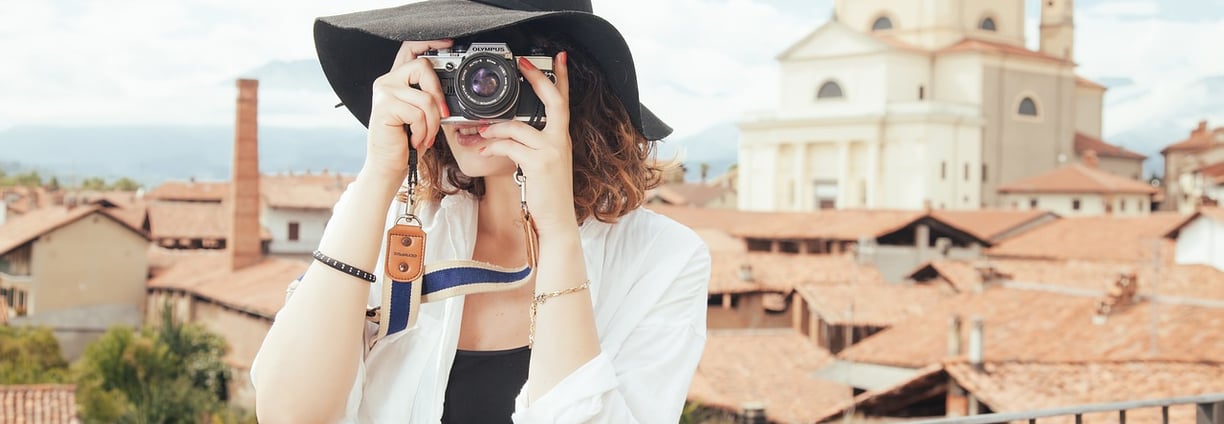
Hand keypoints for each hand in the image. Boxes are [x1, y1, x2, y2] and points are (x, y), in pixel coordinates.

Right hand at [362, 39, 452, 183]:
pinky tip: (414, 140)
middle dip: (438, 95)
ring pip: (425, 98)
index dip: (430, 42)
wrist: (389, 165)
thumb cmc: (406, 141)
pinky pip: (418, 114)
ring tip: (425, 136)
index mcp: (397, 80)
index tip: (448, 44)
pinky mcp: (384, 106)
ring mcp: (384, 92)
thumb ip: (429, 97)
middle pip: (423, 67)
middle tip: (440, 116)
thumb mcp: (421, 115)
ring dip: (432, 123)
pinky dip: (423, 131)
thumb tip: (450, 92)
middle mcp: (387, 81)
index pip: (410, 49)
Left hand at [478, 52, 575, 235]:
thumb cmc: (548, 195)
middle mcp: (561, 141)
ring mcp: (551, 151)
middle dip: (537, 79)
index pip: (564, 101)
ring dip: (494, 128)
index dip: (562, 78)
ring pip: (518, 126)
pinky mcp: (538, 163)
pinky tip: (482, 149)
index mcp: (562, 139)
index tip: (558, 58)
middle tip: (523, 64)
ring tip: (479, 132)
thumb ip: (533, 145)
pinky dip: (492, 145)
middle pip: (553, 101)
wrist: (557, 222)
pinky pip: (509, 146)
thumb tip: (507, 132)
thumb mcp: (544, 165)